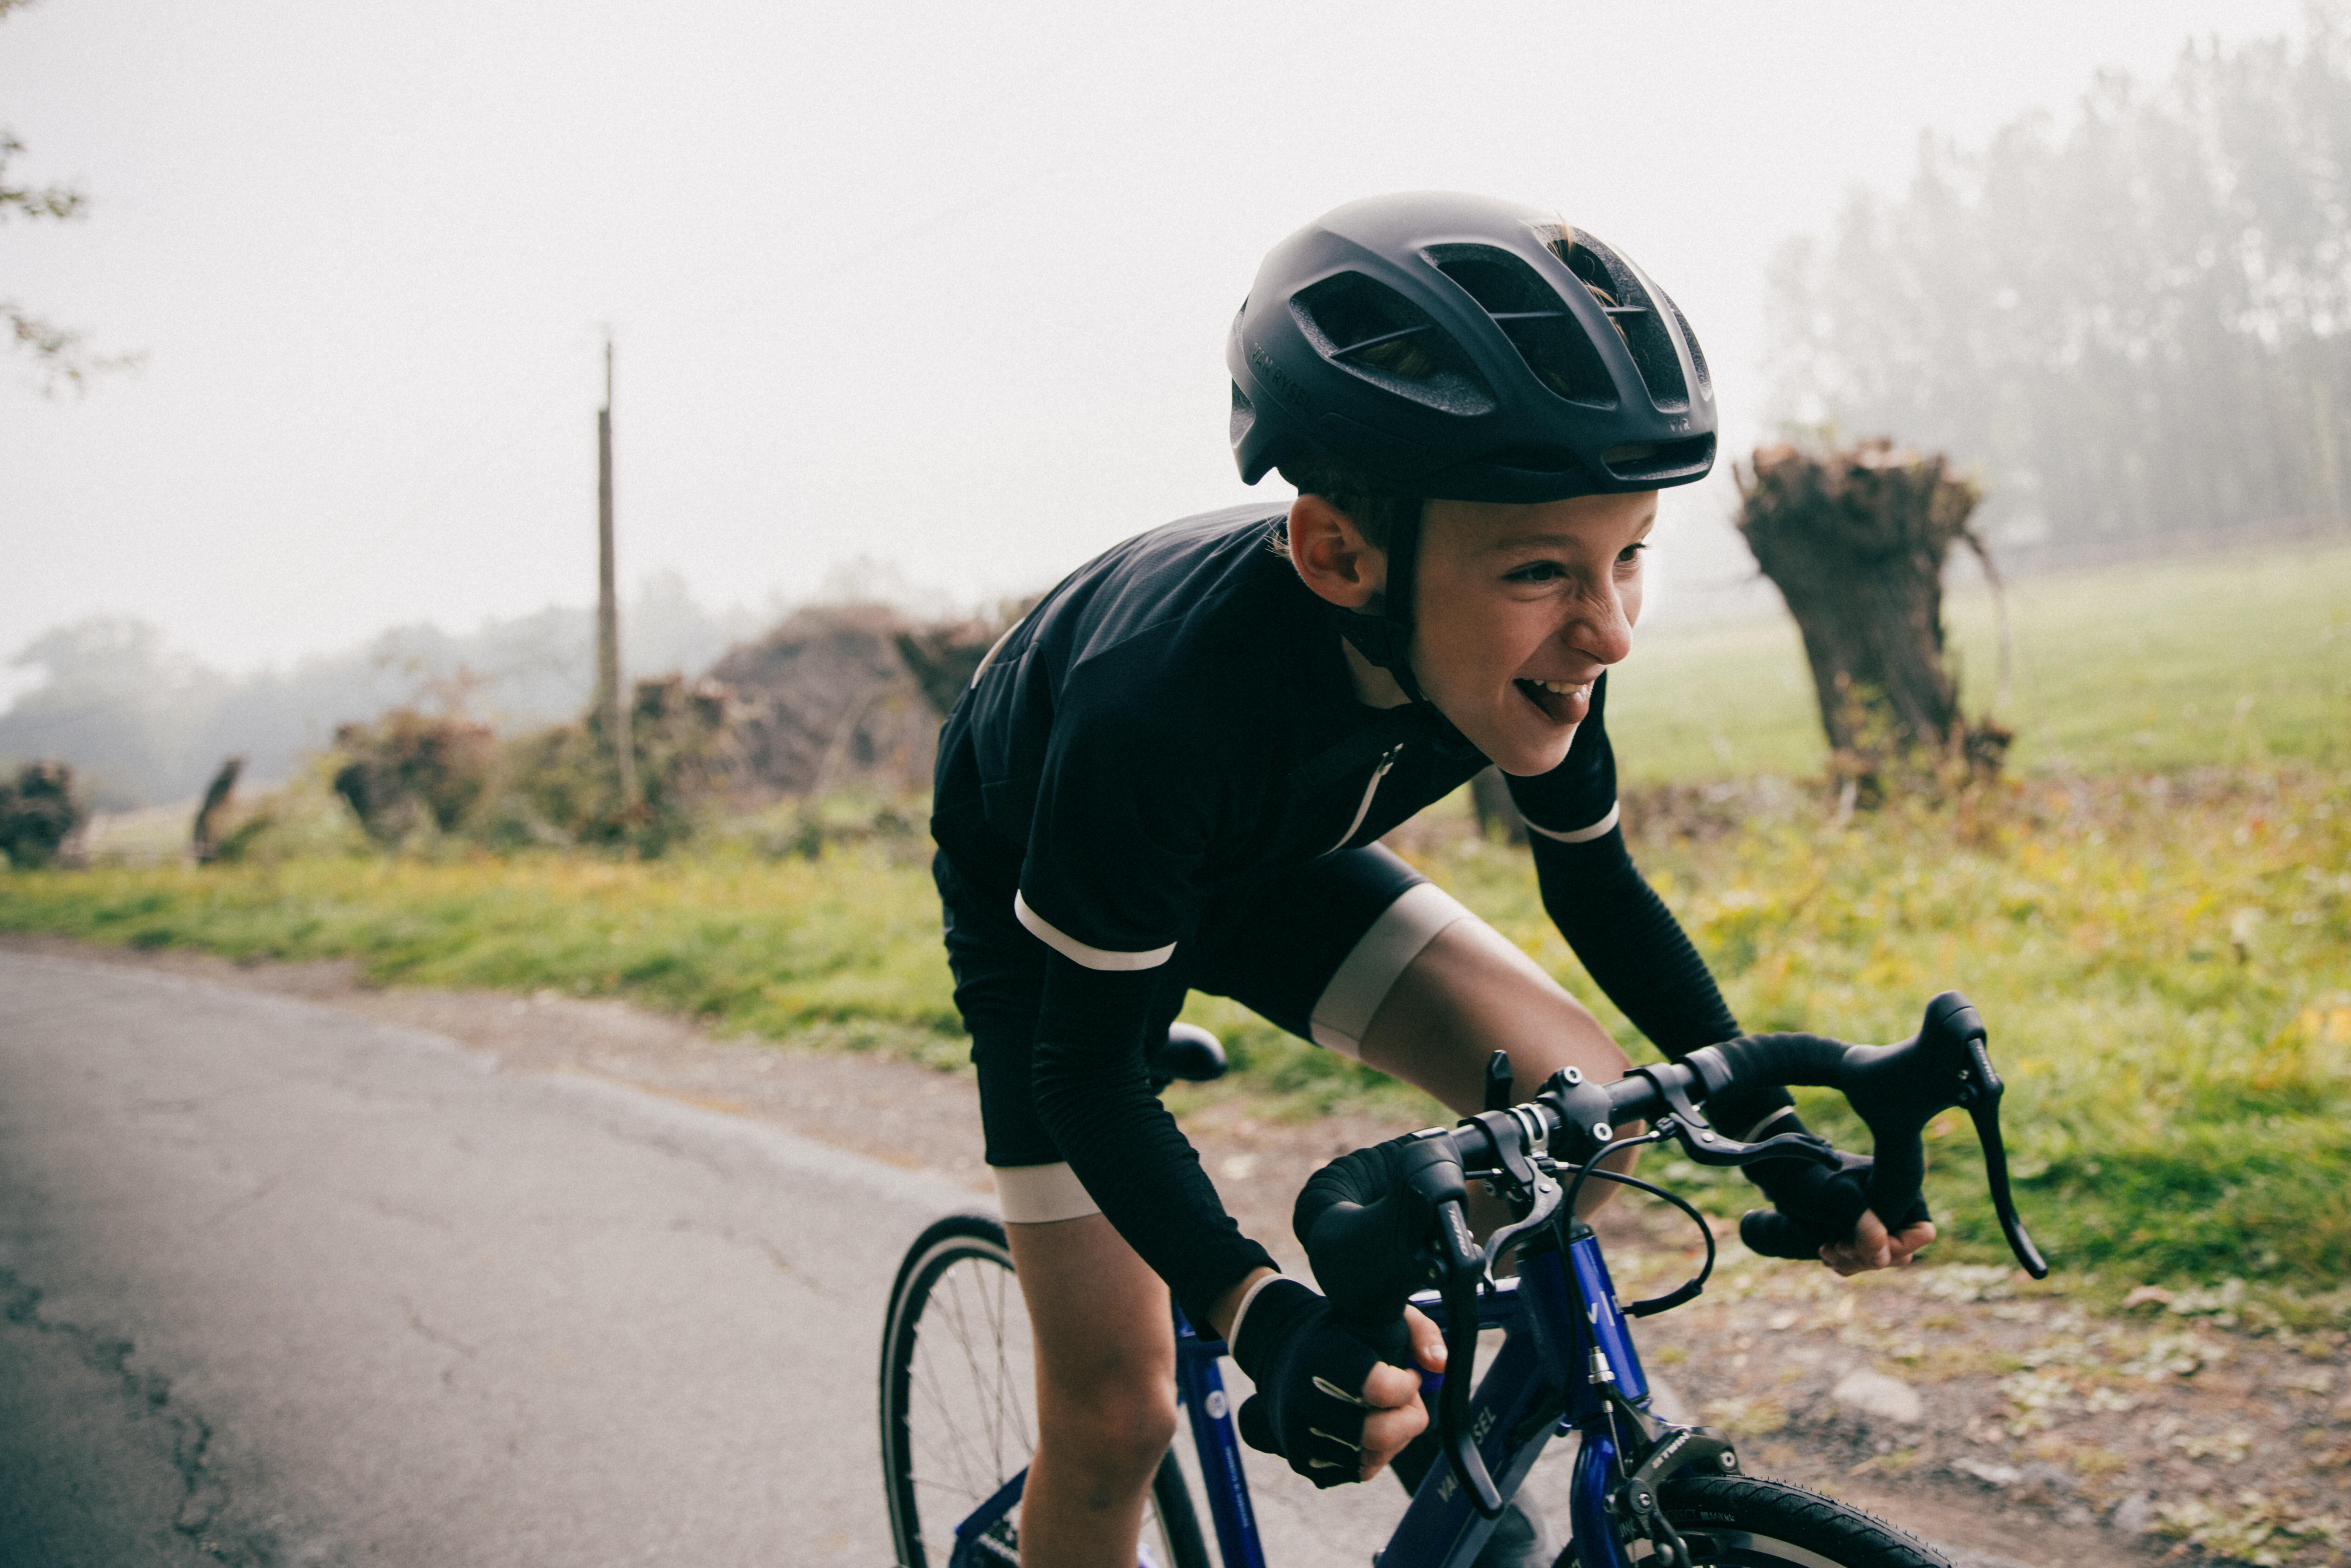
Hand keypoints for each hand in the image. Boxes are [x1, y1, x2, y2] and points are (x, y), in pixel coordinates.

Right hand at [1231, 1281, 1444, 1486]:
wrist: (1279, 1353)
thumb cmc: (1340, 1334)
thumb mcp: (1378, 1314)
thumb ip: (1419, 1332)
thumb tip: (1440, 1364)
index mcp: (1321, 1357)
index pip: (1382, 1389)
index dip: (1407, 1385)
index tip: (1406, 1374)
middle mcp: (1304, 1399)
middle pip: (1380, 1433)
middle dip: (1409, 1418)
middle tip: (1405, 1399)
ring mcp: (1300, 1435)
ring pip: (1372, 1458)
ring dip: (1394, 1439)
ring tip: (1386, 1412)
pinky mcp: (1302, 1461)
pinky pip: (1357, 1472)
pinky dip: (1374, 1454)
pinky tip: (1368, 1428)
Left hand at [1743, 1124, 1931, 1271]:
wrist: (1782, 1178)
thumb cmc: (1811, 1179)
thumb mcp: (1839, 1198)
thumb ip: (1865, 1225)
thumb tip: (1883, 1260)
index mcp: (1899, 1192)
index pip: (1921, 1233)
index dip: (1895, 1246)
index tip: (1856, 1243)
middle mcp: (1894, 1209)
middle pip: (1899, 1253)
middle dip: (1866, 1256)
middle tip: (1835, 1247)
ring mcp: (1877, 1222)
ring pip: (1880, 1260)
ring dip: (1853, 1261)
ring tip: (1824, 1249)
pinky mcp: (1860, 1234)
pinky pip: (1864, 1261)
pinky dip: (1845, 1262)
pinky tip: (1824, 1251)